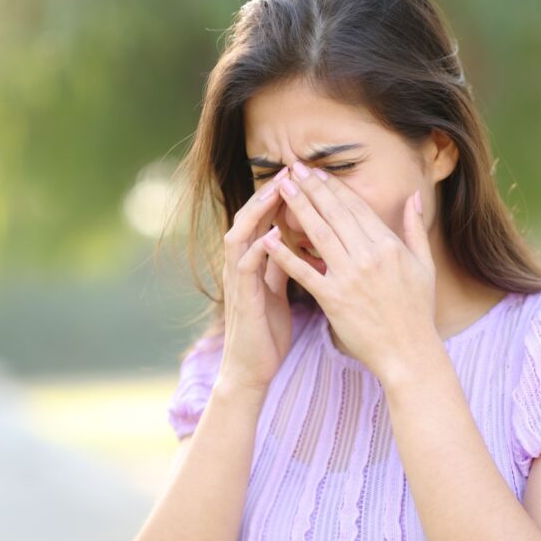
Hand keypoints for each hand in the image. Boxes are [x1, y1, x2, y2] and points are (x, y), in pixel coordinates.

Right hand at [217, 167, 293, 398]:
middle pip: (249, 218)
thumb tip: (296, 239)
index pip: (263, 218)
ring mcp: (238, 282)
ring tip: (277, 192)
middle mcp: (240, 266)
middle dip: (268, 193)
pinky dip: (258, 249)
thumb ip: (282, 263)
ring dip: (258, 213)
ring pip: (240, 235)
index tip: (302, 175)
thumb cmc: (267, 331)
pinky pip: (245, 268)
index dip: (280, 196)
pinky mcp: (242, 300)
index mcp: (252, 262)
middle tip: (290, 171)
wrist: (252, 370)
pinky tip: (272, 235)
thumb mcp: (278, 289)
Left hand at [261, 161, 437, 382]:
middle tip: (292, 169)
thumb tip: (413, 197)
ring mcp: (350, 277)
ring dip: (298, 208)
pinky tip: (269, 237)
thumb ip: (415, 228)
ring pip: (318, 234)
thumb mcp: (424, 265)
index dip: (334, 187)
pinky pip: (304, 272)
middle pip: (334, 214)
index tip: (317, 172)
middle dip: (312, 188)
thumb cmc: (417, 311)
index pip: (356, 208)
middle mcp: (369, 257)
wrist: (409, 353)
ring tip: (282, 189)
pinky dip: (285, 255)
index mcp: (389, 246)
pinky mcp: (333, 299)